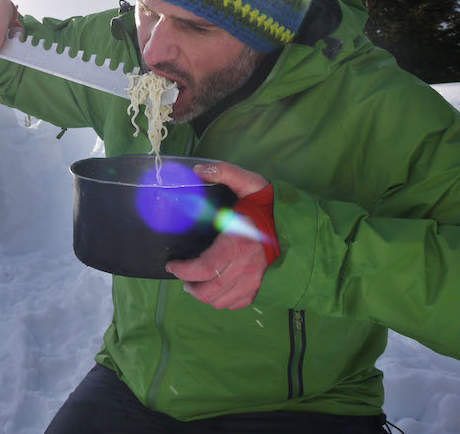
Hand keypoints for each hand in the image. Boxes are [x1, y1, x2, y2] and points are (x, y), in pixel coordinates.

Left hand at [165, 161, 270, 309]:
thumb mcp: (250, 183)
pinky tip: (217, 287)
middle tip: (182, 274)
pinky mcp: (261, 286)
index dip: (184, 271)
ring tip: (196, 282)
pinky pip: (238, 303)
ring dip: (204, 295)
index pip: (205, 268)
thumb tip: (198, 170)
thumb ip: (226, 173)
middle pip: (210, 291)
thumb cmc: (270, 205)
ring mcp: (254, 280)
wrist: (301, 225)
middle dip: (190, 286)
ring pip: (222, 300)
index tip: (172, 264)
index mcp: (238, 244)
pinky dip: (223, 300)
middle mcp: (246, 267)